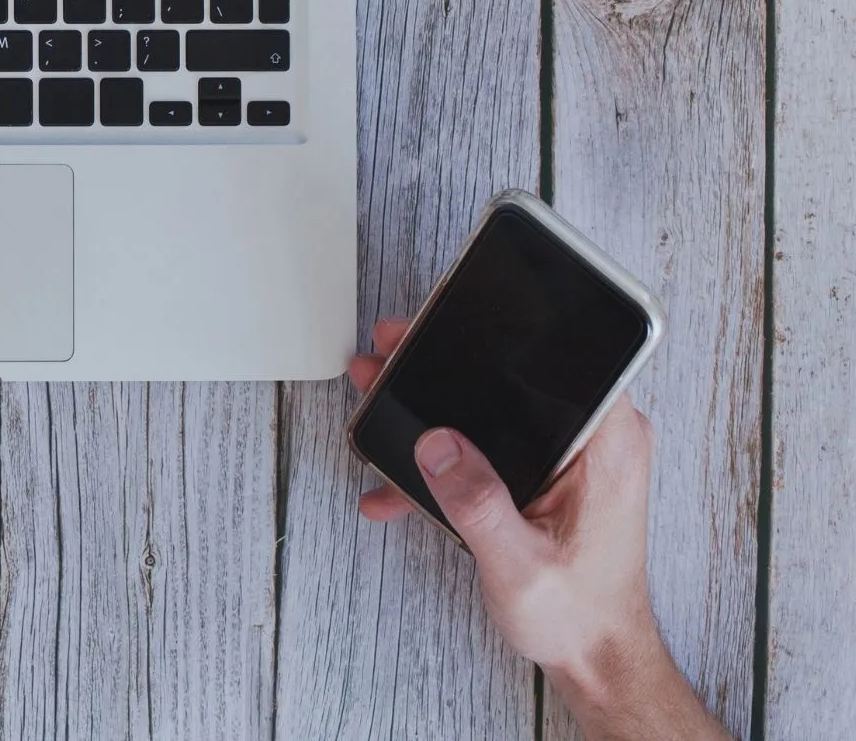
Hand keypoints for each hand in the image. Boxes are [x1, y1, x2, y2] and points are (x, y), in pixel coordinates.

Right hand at [349, 319, 727, 740]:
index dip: (501, 336)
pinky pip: (491, 442)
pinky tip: (398, 485)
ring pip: (496, 405)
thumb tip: (436, 445)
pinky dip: (447, 457)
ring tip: (381, 400)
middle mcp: (594, 439)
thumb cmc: (580, 616)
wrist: (597, 657)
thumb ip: (477, 503)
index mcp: (606, 445)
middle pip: (516, 374)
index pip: (563, 360)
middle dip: (446, 365)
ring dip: (436, 408)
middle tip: (392, 354)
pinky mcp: (547, 472)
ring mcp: (568, 454)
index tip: (442, 331)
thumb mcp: (519, 564)